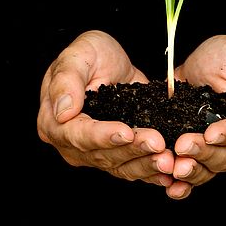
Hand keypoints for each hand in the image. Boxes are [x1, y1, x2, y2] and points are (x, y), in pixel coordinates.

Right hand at [37, 30, 175, 187]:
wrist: (109, 58)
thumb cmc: (89, 53)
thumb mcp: (77, 55)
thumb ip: (66, 80)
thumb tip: (63, 111)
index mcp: (55, 122)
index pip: (78, 135)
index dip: (103, 136)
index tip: (126, 133)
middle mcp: (73, 144)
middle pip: (103, 155)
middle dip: (133, 150)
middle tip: (159, 143)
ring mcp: (96, 152)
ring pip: (121, 165)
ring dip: (146, 164)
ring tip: (168, 159)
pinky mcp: (118, 153)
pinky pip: (134, 167)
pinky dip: (152, 171)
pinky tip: (170, 171)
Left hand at [167, 34, 225, 199]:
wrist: (199, 63)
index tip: (212, 133)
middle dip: (205, 152)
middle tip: (183, 144)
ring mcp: (225, 152)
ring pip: (211, 169)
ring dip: (193, 170)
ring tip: (175, 165)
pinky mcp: (203, 156)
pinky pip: (196, 175)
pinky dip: (184, 185)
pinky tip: (172, 186)